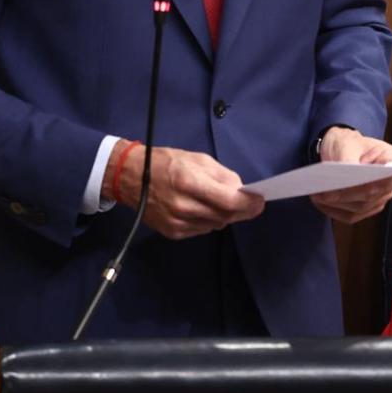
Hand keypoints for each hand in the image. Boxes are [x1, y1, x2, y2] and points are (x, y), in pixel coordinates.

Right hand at [104, 140, 264, 239]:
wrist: (131, 178)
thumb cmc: (166, 162)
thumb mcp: (198, 159)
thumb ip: (222, 176)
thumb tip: (241, 191)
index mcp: (189, 183)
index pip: (229, 201)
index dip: (249, 204)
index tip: (260, 201)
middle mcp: (183, 206)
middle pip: (225, 216)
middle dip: (241, 210)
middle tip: (249, 203)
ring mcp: (177, 223)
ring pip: (216, 224)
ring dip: (224, 215)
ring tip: (220, 202)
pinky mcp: (172, 233)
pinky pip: (202, 230)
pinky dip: (209, 220)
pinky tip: (203, 209)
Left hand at [310, 127, 391, 223]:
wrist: (340, 151)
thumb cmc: (347, 144)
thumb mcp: (347, 144)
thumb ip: (349, 161)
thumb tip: (347, 178)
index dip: (387, 181)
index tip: (369, 179)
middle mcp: (389, 183)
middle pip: (373, 195)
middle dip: (348, 194)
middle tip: (326, 191)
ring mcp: (377, 198)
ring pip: (360, 207)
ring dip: (337, 203)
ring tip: (317, 194)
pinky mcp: (364, 209)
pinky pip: (350, 216)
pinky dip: (333, 210)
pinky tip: (319, 202)